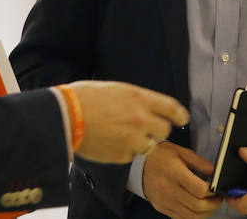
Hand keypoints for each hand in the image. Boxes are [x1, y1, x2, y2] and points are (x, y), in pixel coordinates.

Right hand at [68, 81, 188, 163]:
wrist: (65, 116)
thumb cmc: (85, 97)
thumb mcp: (116, 89)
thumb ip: (135, 99)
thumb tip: (146, 107)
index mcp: (139, 98)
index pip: (171, 108)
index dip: (179, 115)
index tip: (181, 118)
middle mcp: (140, 119)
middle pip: (164, 130)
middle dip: (158, 129)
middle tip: (147, 127)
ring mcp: (131, 139)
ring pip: (149, 146)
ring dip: (141, 142)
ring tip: (125, 136)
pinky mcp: (121, 155)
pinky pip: (131, 156)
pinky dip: (125, 152)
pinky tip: (111, 142)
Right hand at [142, 141, 222, 218]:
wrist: (140, 162)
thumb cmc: (161, 155)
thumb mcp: (182, 152)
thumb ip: (200, 163)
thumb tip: (215, 172)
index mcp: (174, 173)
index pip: (200, 190)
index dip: (212, 191)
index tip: (215, 187)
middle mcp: (168, 189)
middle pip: (197, 206)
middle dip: (213, 204)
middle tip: (218, 198)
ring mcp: (164, 201)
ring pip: (191, 216)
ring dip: (205, 213)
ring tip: (210, 204)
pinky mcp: (161, 207)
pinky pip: (181, 218)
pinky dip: (192, 216)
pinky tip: (197, 208)